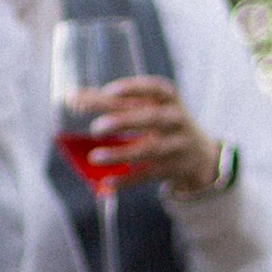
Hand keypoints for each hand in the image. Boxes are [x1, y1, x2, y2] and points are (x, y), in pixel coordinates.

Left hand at [73, 77, 225, 195]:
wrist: (200, 154)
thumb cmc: (161, 123)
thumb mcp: (149, 107)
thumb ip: (114, 102)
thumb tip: (71, 98)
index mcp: (170, 99)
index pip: (155, 89)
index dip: (133, 89)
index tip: (109, 92)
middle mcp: (176, 120)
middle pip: (150, 119)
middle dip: (123, 122)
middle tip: (96, 128)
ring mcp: (176, 146)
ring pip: (149, 150)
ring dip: (121, 154)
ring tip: (95, 157)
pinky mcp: (172, 169)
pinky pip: (148, 175)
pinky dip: (127, 179)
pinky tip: (107, 182)